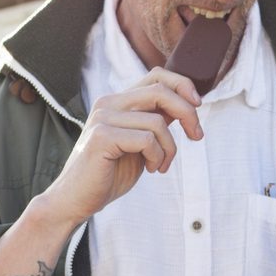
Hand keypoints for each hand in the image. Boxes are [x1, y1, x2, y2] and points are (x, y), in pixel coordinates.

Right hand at [37, 68, 203, 225]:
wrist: (77, 199)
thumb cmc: (110, 173)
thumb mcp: (140, 142)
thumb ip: (156, 121)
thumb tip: (187, 104)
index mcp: (118, 101)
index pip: (156, 76)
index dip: (182, 85)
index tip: (197, 105)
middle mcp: (109, 103)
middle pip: (160, 91)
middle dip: (188, 113)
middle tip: (197, 136)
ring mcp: (103, 118)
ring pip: (157, 122)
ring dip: (169, 148)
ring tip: (161, 165)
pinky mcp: (102, 137)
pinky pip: (146, 140)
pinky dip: (157, 157)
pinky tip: (152, 169)